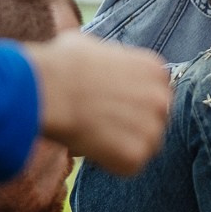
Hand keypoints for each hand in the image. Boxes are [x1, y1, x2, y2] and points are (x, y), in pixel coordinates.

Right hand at [23, 32, 171, 175]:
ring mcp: (152, 128)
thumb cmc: (62, 65)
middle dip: (134, 126)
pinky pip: (129, 166)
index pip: (155, 94)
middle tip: (103, 126)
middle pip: (156, 121)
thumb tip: (87, 53)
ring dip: (123, 146)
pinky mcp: (137, 155)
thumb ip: (104, 55)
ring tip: (93, 137)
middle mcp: (161, 98)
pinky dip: (110, 164)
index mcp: (154, 69)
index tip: (112, 107)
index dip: (133, 104)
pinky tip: (91, 149)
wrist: (49, 90)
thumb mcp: (90, 45)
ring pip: (145, 146)